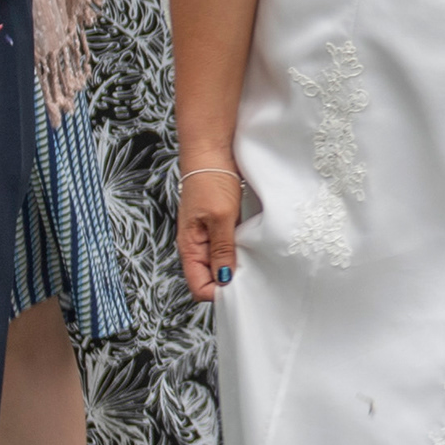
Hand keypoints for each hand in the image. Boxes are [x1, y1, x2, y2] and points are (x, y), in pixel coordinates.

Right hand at [177, 162, 242, 303]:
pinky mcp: (220, 226)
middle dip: (229, 283)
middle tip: (252, 277)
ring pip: (221, 265)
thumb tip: (224, 279)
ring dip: (236, 266)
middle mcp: (197, 246)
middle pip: (210, 279)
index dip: (218, 293)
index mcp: (189, 248)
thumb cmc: (210, 179)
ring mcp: (209, 236)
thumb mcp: (220, 217)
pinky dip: (241, 251)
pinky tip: (253, 247)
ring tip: (255, 262)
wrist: (212, 151)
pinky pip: (229, 249)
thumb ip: (222, 249)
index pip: (199, 287)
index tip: (240, 289)